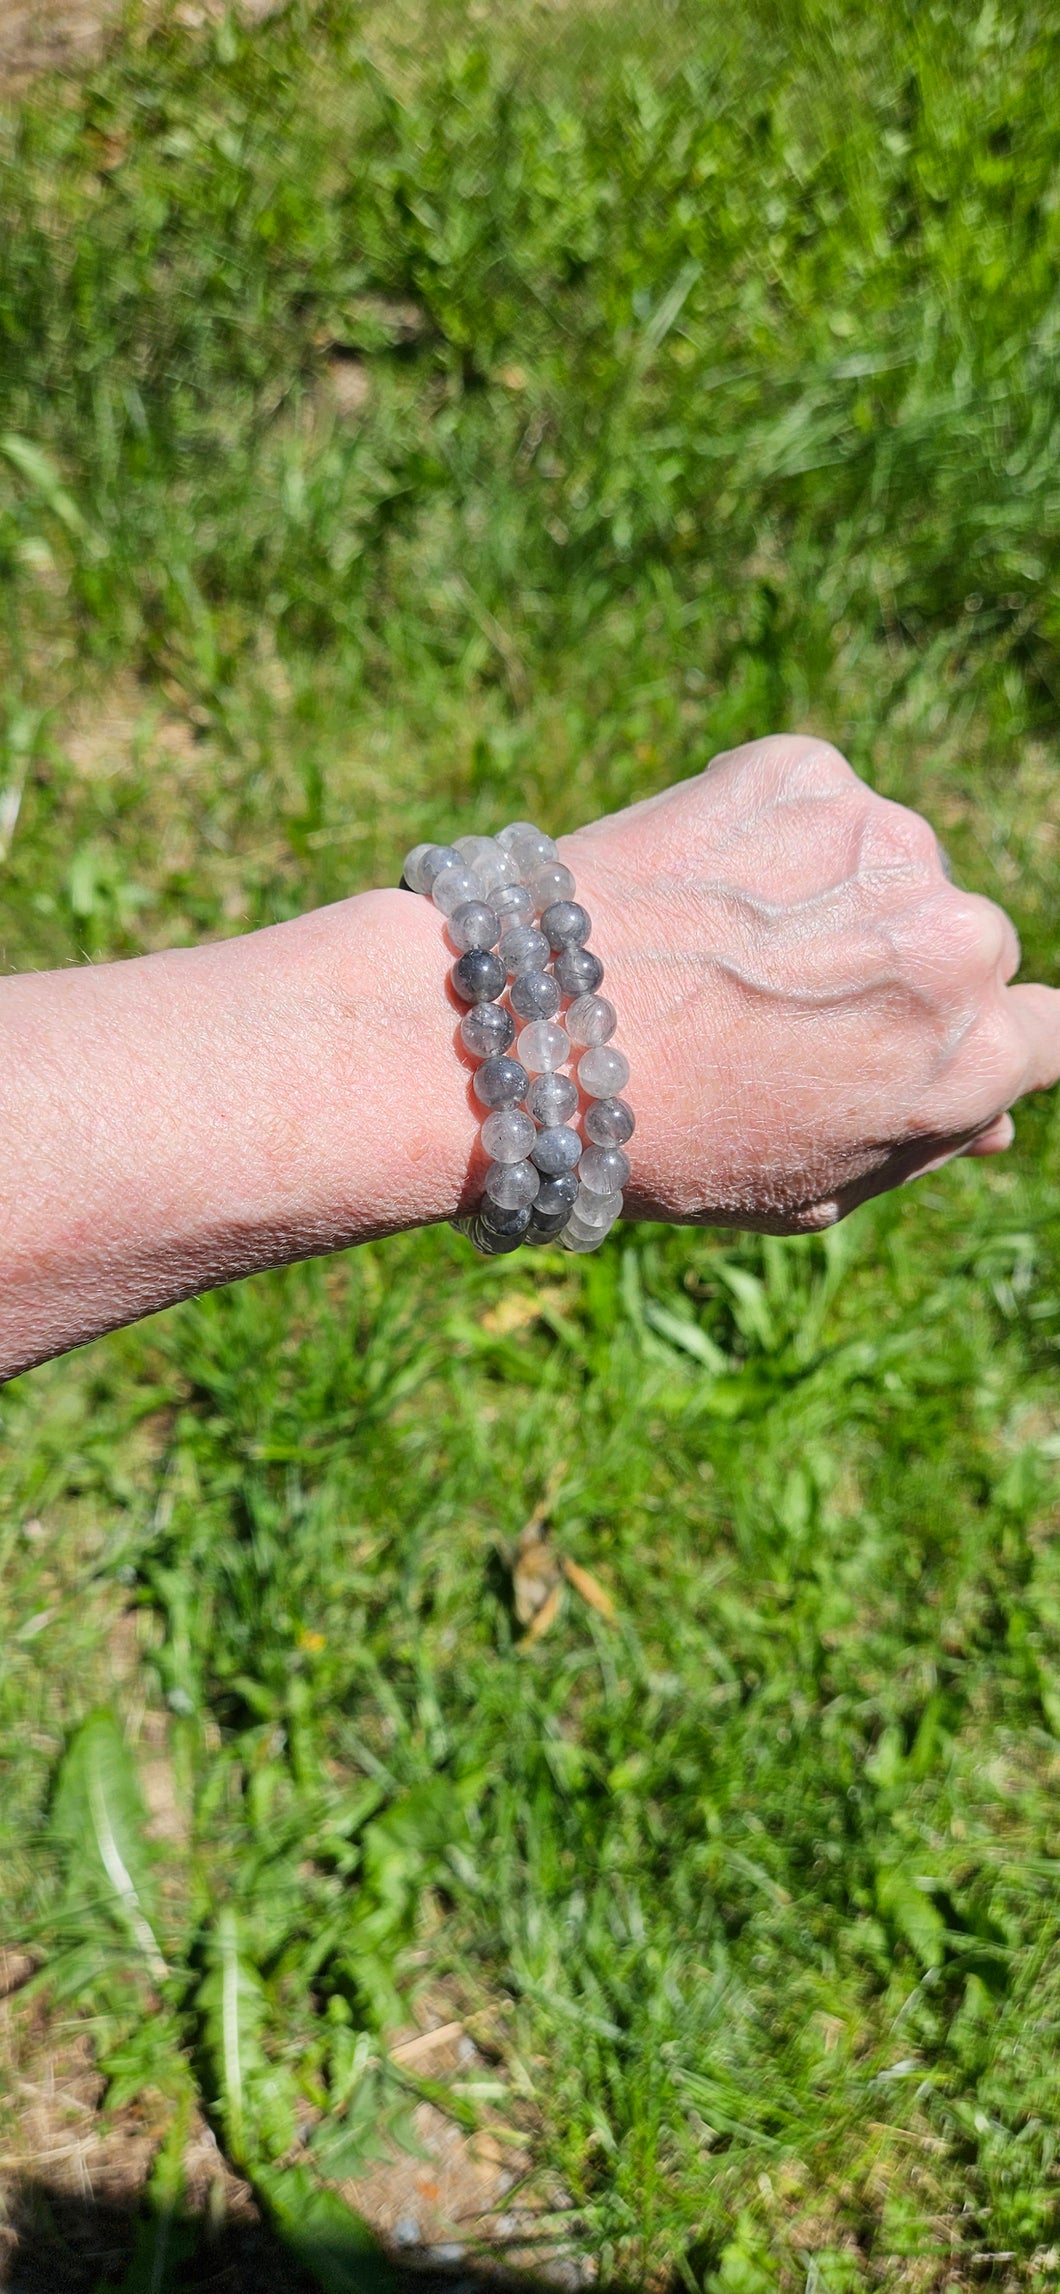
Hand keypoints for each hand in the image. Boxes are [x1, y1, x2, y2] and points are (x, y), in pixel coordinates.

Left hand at [562, 735, 1059, 1231]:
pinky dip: (764, 834)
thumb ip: (919, 1143)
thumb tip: (991, 1118)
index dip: (977, 1037)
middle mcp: (954, 940)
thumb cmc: (667, 1137)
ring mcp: (883, 842)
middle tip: (784, 1003)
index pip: (1044, 1030)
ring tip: (721, 949)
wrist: (529, 1034)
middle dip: (900, 967)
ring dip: (831, 894)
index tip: (909, 1037)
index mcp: (974, 1057)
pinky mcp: (803, 771)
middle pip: (968, 943)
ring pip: (890, 864)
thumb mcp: (810, 1186)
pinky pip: (813, 803)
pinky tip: (693, 890)